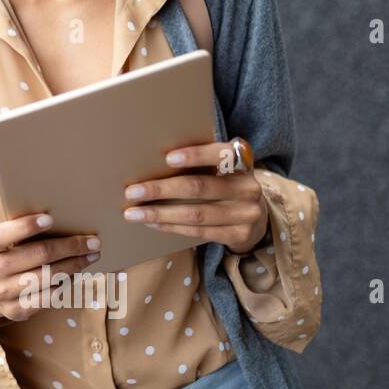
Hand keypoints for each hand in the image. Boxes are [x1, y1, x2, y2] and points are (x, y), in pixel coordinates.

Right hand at [0, 212, 100, 322]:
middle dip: (70, 247)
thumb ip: (25, 231)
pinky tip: (74, 275)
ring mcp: (2, 293)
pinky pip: (49, 297)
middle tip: (93, 242)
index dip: (26, 226)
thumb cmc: (9, 255)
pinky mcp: (15, 310)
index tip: (50, 219)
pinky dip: (65, 284)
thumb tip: (65, 222)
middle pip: (38, 255)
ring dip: (74, 266)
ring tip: (90, 257)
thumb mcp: (7, 240)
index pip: (4, 235)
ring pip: (48, 277)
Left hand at [120, 139, 269, 254]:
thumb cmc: (224, 184)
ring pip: (196, 214)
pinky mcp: (240, 234)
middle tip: (132, 192)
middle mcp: (248, 187)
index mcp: (242, 162)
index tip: (167, 158)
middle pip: (199, 187)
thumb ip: (199, 163)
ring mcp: (246, 213)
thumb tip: (149, 163)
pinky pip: (199, 231)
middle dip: (161, 189)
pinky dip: (172, 227)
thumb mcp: (220, 169)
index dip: (196, 155)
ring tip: (133, 213)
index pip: (222, 154)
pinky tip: (152, 223)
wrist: (256, 216)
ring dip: (159, 213)